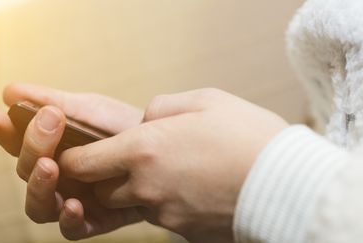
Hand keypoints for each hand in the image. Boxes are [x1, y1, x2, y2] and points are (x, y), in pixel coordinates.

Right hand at [0, 83, 143, 239]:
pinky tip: (75, 204)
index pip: (18, 144)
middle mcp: (58, 177)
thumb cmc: (123, 127)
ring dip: (39, 187)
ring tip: (50, 166)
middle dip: (33, 146)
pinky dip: (69, 219)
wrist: (163, 148)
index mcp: (52, 149)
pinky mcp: (96, 220)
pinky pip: (72, 229)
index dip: (5, 132)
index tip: (0, 114)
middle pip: (27, 171)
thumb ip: (54, 100)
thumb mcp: (91, 110)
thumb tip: (11, 92)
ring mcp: (74, 199)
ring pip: (39, 206)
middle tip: (49, 122)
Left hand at [58, 88, 288, 242]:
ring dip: (143, 189)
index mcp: (144, 149)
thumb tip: (144, 122)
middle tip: (136, 159)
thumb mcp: (204, 101)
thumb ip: (162, 108)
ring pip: (134, 205)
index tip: (80, 154)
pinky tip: (197, 187)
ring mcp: (165, 215)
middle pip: (102, 191)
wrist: (289, 184)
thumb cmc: (249, 135)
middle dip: (108, 177)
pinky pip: (163, 217)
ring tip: (179, 169)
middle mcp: (146, 187)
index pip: (80, 164)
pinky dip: (170, 203)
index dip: (73, 160)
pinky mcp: (184, 233)